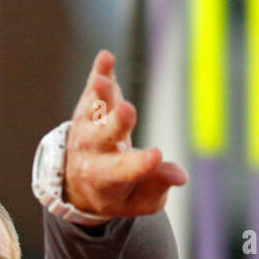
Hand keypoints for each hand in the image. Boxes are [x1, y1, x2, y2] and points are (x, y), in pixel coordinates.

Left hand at [64, 49, 186, 218]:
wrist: (78, 180)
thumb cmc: (117, 192)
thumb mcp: (138, 201)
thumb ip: (157, 188)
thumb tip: (179, 176)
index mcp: (105, 180)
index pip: (124, 172)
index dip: (140, 165)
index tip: (157, 157)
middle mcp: (92, 153)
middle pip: (104, 137)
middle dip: (117, 123)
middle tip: (126, 111)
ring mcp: (87, 129)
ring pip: (93, 111)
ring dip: (100, 95)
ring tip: (101, 81)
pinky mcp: (88, 108)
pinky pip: (91, 90)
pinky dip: (99, 73)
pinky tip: (105, 58)